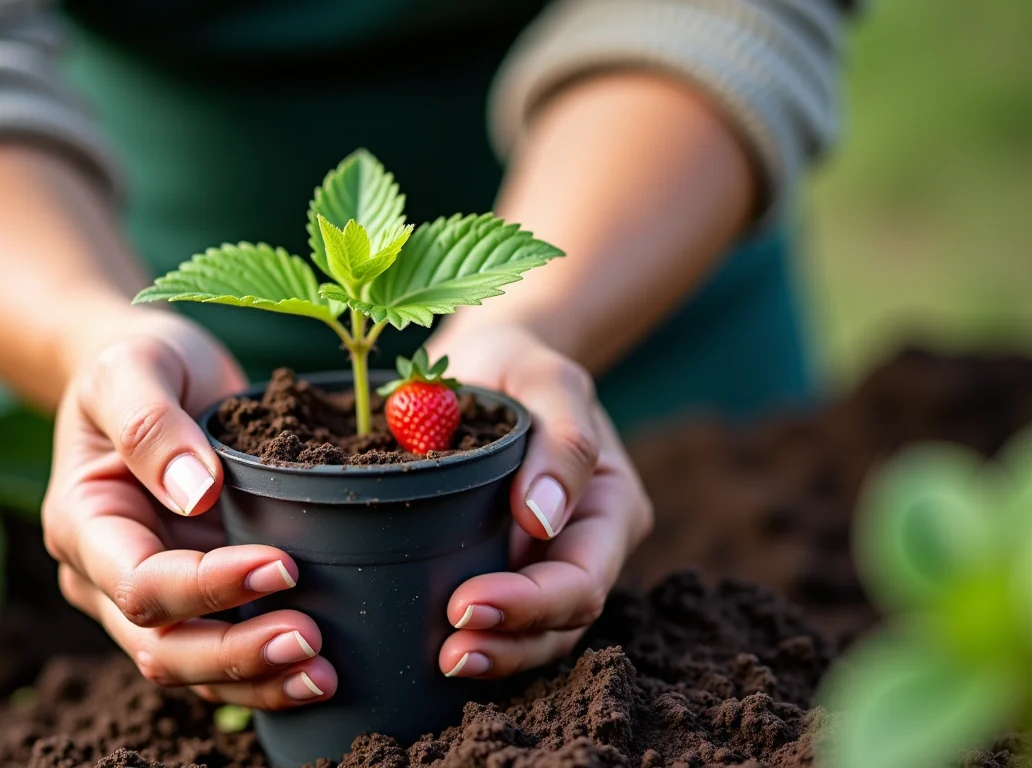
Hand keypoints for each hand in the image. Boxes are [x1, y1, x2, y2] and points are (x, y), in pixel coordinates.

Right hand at [42, 309, 337, 707]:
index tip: (283, 564)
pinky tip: (319, 671)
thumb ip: (151, 421)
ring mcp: (152, 597)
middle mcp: (106, 576)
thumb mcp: (133, 365)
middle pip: (162, 648)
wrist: (152, 375)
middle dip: (235, 655)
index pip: (139, 583)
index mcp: (83, 523)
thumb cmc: (139, 363)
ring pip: (193, 669)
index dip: (208, 587)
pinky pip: (223, 657)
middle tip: (309, 640)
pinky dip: (267, 673)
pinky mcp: (197, 600)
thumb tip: (196, 490)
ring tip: (323, 673)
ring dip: (257, 680)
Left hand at [426, 324, 652, 677]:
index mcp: (611, 504)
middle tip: (450, 654)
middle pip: (564, 621)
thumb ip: (561, 438)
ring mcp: (547, 560)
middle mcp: (586, 544)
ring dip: (496, 655)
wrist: (487, 360)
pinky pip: (502, 616)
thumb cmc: (518, 361)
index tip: (467, 604)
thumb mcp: (545, 375)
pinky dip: (478, 636)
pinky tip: (433, 648)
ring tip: (445, 662)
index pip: (583, 579)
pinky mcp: (506, 564)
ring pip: (536, 634)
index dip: (531, 604)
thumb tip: (545, 518)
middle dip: (512, 644)